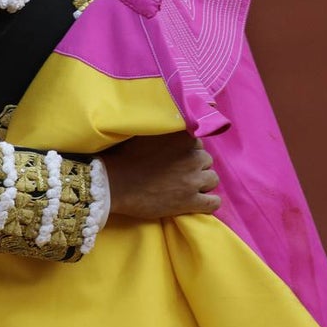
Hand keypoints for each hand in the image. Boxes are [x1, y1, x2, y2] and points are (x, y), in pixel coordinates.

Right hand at [100, 131, 219, 218]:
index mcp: (183, 136)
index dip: (187, 151)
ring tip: (186, 187)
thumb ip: (167, 127)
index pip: (198, 142)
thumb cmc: (126, 156)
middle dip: (195, 166)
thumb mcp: (148, 132)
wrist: (113, 184)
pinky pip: (213, 202)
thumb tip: (177, 123)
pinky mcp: (191, 201)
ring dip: (202, 183)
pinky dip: (208, 202)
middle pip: (206, 160)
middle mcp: (193, 155)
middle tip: (179, 173)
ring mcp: (193, 179)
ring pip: (212, 179)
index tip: (176, 157)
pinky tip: (199, 202)